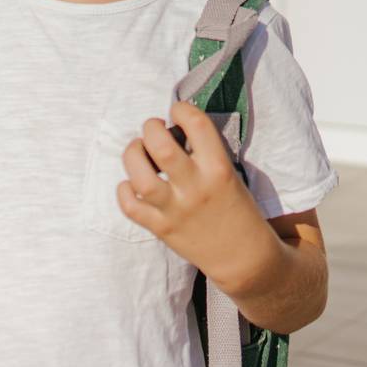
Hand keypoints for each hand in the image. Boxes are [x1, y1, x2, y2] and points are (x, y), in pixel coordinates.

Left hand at [117, 100, 276, 286]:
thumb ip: (204, 153)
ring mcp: (176, 210)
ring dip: (133, 155)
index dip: (182, 109)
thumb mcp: (230, 174)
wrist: (242, 257)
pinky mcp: (161, 229)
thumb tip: (173, 129)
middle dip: (151, 128)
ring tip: (138, 150)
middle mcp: (195, 188)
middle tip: (154, 128)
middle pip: (161, 146)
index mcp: (219, 169)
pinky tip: (132, 183)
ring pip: (140, 176)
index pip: (197, 125)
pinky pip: (130, 206)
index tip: (177, 111)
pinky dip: (124, 190)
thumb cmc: (237, 209)